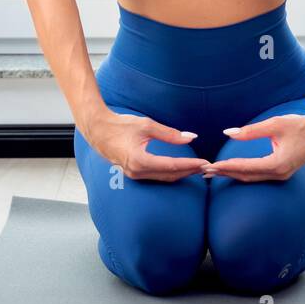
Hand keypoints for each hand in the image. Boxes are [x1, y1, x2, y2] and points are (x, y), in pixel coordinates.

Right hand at [83, 107, 211, 181]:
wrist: (97, 130)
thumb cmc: (120, 125)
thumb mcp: (146, 125)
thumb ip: (169, 133)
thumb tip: (190, 137)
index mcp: (139, 161)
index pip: (172, 166)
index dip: (190, 164)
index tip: (205, 162)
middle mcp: (137, 172)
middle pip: (170, 175)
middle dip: (189, 171)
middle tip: (207, 167)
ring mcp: (134, 175)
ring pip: (164, 178)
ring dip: (181, 174)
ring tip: (198, 168)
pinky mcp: (133, 173)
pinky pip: (156, 177)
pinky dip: (171, 173)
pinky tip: (181, 169)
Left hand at [202, 111, 304, 181]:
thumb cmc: (299, 125)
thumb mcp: (274, 124)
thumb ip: (250, 130)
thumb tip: (228, 132)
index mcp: (278, 164)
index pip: (246, 167)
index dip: (227, 166)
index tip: (211, 165)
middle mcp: (279, 174)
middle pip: (246, 176)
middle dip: (225, 173)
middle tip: (205, 171)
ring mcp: (281, 175)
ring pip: (252, 177)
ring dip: (233, 174)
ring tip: (214, 172)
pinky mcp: (282, 172)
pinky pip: (258, 175)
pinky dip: (243, 172)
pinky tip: (232, 170)